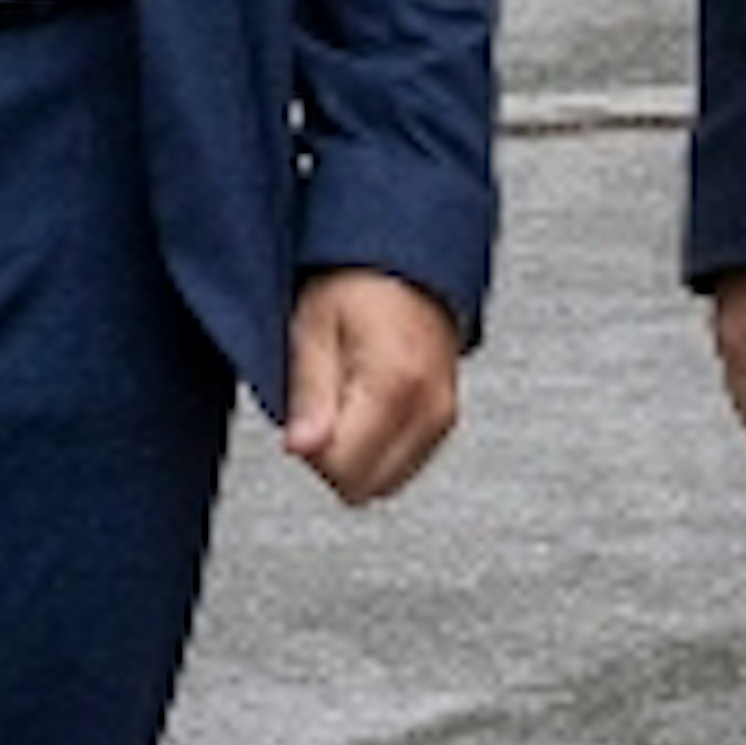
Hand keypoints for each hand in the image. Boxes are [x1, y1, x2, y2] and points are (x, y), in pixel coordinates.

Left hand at [278, 269, 463, 504]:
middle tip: (323, 401)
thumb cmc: (355, 281)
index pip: (341, 470)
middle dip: (332, 458)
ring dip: (355, 454)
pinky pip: (401, 464)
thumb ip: (309, 396)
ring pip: (383, 483)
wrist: (406, 257)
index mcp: (396, 387)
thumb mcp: (314, 327)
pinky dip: (377, 447)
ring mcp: (442, 418)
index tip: (305, 408)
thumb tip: (300, 450)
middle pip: (365, 487)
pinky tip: (366, 402)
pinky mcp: (444, 420)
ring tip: (346, 395)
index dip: (310, 448)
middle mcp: (430, 410)